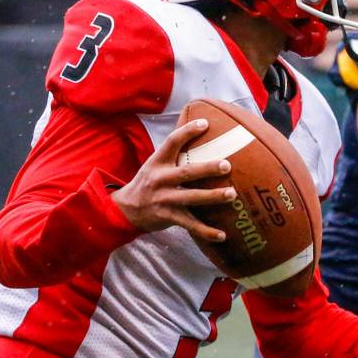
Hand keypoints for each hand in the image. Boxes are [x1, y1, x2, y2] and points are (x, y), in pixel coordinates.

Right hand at [111, 119, 236, 242]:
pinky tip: (222, 235)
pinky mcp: (168, 217)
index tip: (205, 123)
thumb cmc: (150, 182)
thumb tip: (203, 131)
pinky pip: (190, 225)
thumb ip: (175, 154)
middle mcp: (160, 179)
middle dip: (207, 168)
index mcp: (158, 162)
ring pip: (191, 198)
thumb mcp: (155, 164)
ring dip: (212, 197)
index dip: (187, 131)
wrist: (126, 209)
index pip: (172, 142)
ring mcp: (164, 199)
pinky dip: (206, 231)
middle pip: (186, 172)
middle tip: (227, 165)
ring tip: (232, 194)